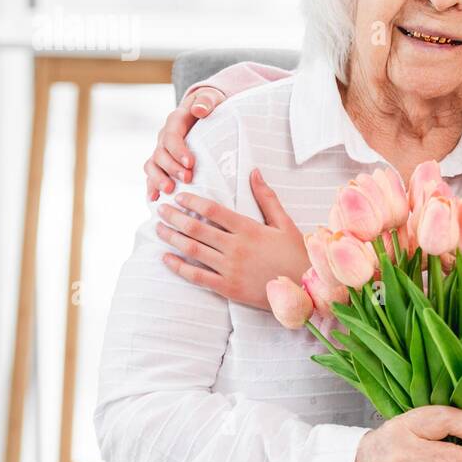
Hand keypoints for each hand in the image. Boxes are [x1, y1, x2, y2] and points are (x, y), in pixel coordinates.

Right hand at [144, 85, 225, 200]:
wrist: (204, 109)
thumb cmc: (210, 105)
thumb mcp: (211, 97)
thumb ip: (207, 101)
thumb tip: (199, 110)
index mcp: (175, 121)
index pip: (172, 136)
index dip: (179, 151)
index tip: (190, 164)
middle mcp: (164, 136)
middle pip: (160, 153)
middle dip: (172, 168)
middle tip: (187, 179)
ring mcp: (162, 149)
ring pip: (152, 165)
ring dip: (158, 179)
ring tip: (169, 190)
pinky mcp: (163, 161)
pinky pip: (152, 173)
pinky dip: (151, 186)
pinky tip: (154, 198)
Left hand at [157, 168, 307, 309]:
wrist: (303, 290)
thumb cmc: (294, 254)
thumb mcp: (284, 223)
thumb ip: (266, 198)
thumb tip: (254, 172)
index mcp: (249, 229)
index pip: (213, 210)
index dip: (192, 201)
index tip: (179, 196)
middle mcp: (236, 247)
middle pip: (196, 228)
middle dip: (174, 217)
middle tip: (160, 209)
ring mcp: (230, 269)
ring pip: (193, 250)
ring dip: (172, 238)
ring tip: (158, 229)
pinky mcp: (227, 287)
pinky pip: (197, 276)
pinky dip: (178, 266)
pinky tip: (166, 258)